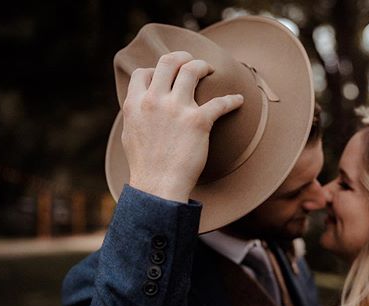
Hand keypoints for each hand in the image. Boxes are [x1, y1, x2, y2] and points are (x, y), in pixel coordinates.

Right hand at [121, 51, 243, 202]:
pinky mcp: (198, 121)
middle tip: (193, 62)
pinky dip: (232, 100)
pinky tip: (238, 100)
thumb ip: (135, 115)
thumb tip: (139, 107)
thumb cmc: (146, 166)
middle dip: (182, 57)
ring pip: (192, 70)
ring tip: (211, 71)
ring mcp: (177, 109)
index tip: (168, 76)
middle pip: (169, 62)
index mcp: (135, 104)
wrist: (159, 186)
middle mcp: (155, 100)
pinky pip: (220, 102)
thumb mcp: (129, 134)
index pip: (143, 73)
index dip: (156, 71)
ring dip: (204, 66)